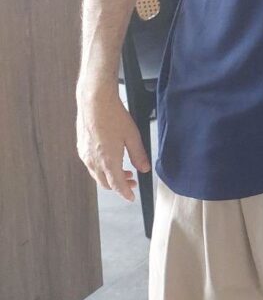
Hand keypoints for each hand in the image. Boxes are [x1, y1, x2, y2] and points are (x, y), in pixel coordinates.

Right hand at [77, 87, 150, 201]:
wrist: (94, 102)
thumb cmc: (114, 117)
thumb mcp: (133, 136)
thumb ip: (139, 155)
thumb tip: (144, 169)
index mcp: (108, 160)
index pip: (117, 185)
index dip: (125, 193)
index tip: (131, 197)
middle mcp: (93, 161)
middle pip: (105, 183)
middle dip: (119, 186)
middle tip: (132, 181)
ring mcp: (85, 155)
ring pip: (97, 175)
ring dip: (110, 177)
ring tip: (124, 170)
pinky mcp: (81, 148)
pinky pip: (91, 165)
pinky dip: (101, 168)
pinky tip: (110, 159)